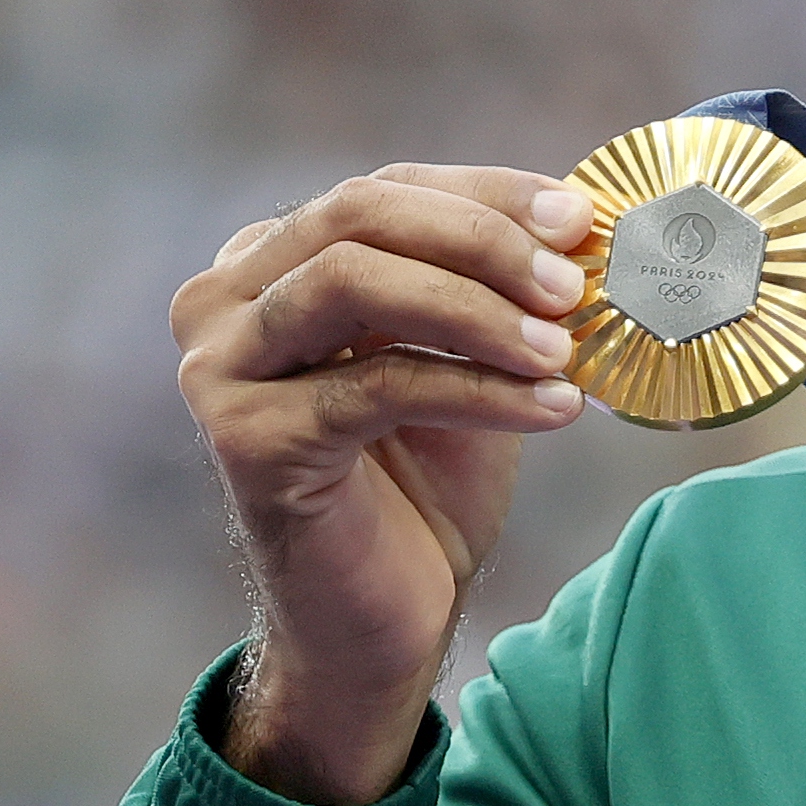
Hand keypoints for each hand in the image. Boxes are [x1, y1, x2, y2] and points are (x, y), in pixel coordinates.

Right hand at [171, 164, 596, 805]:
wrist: (384, 616)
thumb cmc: (427, 480)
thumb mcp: (469, 356)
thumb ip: (499, 282)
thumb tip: (584, 214)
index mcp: (271, 260)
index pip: (386, 189)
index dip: (490, 194)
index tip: (583, 220)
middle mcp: (226, 299)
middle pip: (359, 214)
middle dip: (484, 240)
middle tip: (574, 285)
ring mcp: (221, 367)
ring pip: (356, 283)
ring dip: (478, 310)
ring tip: (565, 350)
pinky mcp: (246, 438)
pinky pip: (376, 384)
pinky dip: (479, 388)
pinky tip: (553, 408)